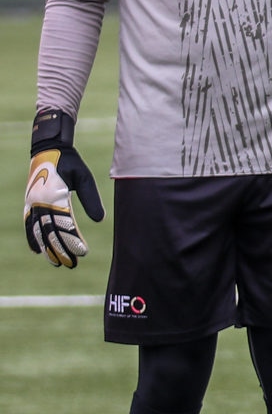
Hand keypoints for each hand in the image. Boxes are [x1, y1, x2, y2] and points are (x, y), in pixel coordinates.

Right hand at [24, 143, 101, 268]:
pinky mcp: (29, 203)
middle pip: (49, 232)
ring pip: (37, 231)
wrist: (48, 148)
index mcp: (52, 196)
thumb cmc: (69, 162)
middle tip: (72, 264)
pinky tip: (37, 250)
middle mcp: (38, 203)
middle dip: (60, 249)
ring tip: (57, 263)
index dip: (72, 240)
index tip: (82, 252)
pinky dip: (31, 237)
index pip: (63, 225)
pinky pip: (28, 224)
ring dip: (47, 248)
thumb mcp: (84, 177)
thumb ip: (90, 198)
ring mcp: (31, 204)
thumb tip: (100, 220)